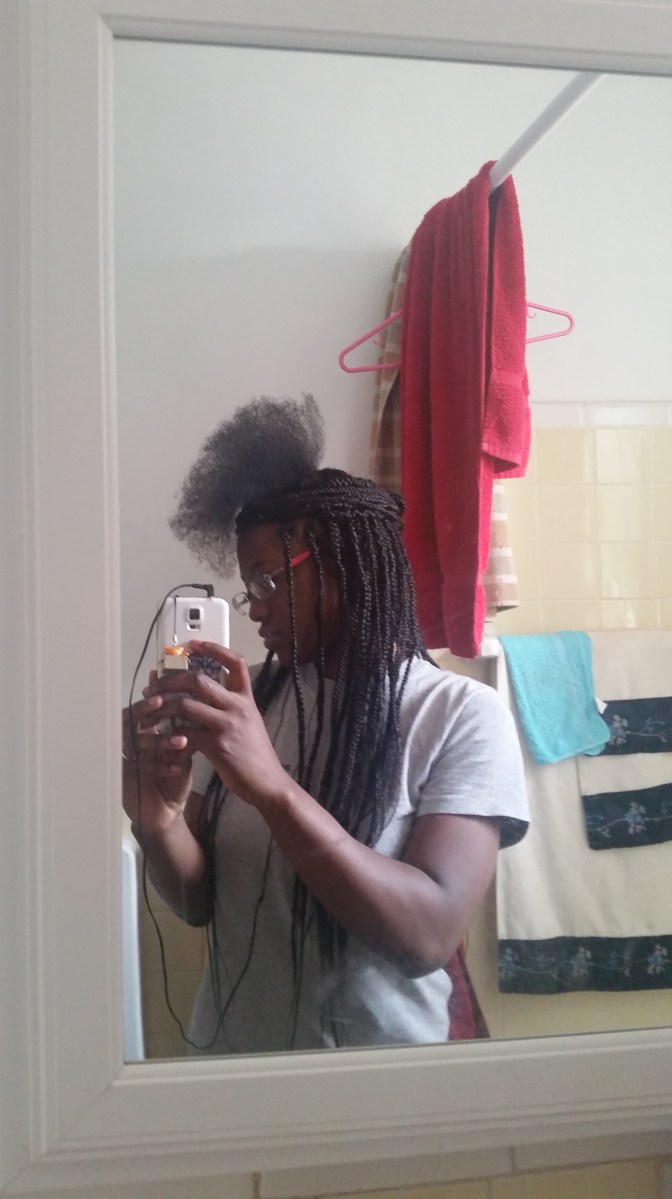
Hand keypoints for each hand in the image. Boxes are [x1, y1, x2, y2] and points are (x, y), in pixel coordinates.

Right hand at [122, 669, 193, 832]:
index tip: (162, 694)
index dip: (148, 701)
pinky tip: (176, 768)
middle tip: (161, 704)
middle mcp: (129, 745)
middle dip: (144, 712)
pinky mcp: (123, 782)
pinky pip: (139, 770)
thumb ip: (183, 727)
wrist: (167, 811)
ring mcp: (124, 762)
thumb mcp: (182, 750)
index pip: (139, 711)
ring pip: (135, 744)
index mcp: (141, 734)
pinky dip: (159, 767)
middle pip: (129, 721)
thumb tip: (194, 698)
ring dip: (158, 740)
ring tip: (182, 741)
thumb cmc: (173, 777)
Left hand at [139, 643, 289, 808]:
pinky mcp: (217, 745)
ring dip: (161, 709)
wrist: (268, 782)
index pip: (235, 662)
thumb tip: (209, 692)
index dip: (214, 649)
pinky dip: (168, 737)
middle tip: (153, 689)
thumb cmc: (256, 754)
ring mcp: (227, 724)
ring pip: (185, 705)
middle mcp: (237, 706)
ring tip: (148, 715)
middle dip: (170, 681)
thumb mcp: (249, 721)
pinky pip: (184, 735)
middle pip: (199, 680)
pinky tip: (160, 740)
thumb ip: (231, 705)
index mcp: (246, 698)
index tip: (192, 644)